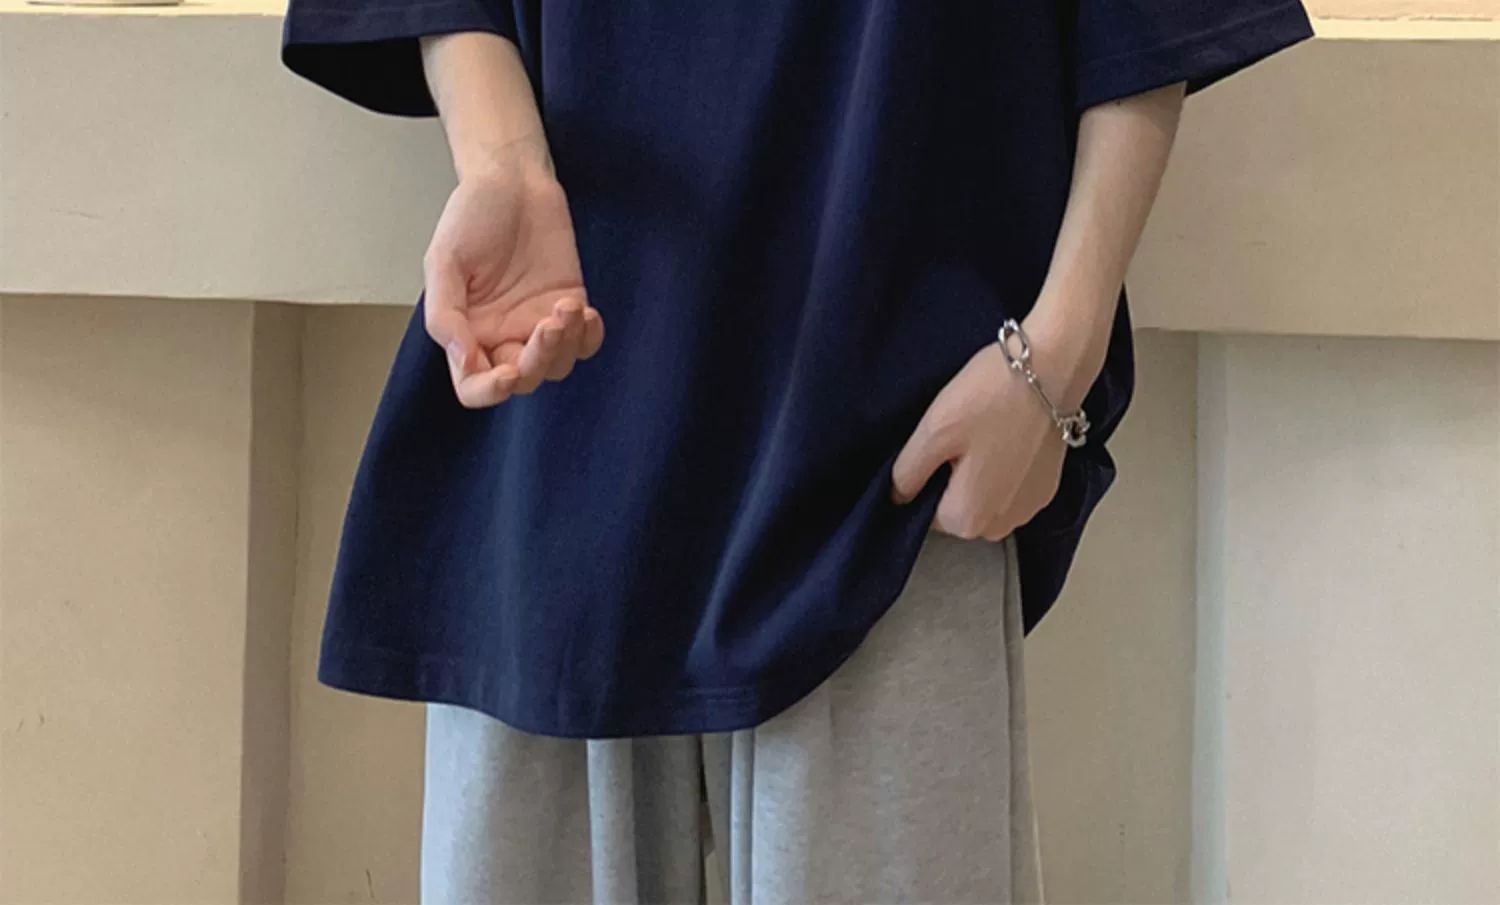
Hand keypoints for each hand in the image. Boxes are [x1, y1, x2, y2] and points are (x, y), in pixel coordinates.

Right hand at [423, 157, 603, 407]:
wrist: (512, 179)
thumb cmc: (472, 215)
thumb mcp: (443, 261)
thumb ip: (445, 314)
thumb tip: (463, 359)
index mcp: (467, 330)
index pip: (473, 385)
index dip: (489, 390)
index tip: (506, 373)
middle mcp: (502, 334)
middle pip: (521, 380)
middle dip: (536, 361)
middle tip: (546, 325)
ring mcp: (537, 323)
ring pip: (556, 367)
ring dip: (564, 346)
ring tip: (566, 307)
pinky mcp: (569, 305)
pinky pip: (585, 344)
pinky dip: (589, 337)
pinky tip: (585, 312)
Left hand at [890, 309, 1098, 540]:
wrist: (1055, 367)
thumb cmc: (991, 397)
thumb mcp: (933, 431)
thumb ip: (908, 474)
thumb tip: (897, 497)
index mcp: (969, 520)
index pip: (927, 513)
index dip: (925, 476)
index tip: (940, 444)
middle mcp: (1001, 527)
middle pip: (957, 509)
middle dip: (952, 477)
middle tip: (962, 434)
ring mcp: (1029, 509)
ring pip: (983, 498)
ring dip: (979, 473)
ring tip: (986, 432)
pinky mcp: (1047, 489)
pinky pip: (1009, 487)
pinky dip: (1004, 467)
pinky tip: (1007, 435)